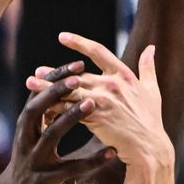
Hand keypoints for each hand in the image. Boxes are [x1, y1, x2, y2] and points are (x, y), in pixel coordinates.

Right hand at [0, 74, 115, 183]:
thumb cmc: (31, 160)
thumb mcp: (33, 133)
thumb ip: (46, 110)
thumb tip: (59, 82)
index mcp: (26, 124)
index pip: (38, 93)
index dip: (56, 77)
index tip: (78, 63)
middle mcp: (26, 138)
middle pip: (37, 109)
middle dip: (56, 92)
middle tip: (79, 79)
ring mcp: (34, 159)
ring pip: (51, 135)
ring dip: (70, 118)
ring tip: (92, 104)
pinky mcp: (45, 180)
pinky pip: (71, 169)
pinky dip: (92, 161)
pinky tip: (111, 153)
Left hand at [29, 33, 173, 167]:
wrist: (150, 147)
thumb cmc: (151, 120)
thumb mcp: (152, 91)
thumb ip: (148, 68)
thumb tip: (151, 48)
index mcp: (124, 75)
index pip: (99, 52)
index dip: (79, 43)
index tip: (62, 36)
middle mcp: (112, 84)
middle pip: (77, 74)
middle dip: (56, 72)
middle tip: (38, 70)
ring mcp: (103, 101)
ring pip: (70, 90)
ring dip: (49, 86)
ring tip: (31, 82)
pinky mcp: (96, 118)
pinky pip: (71, 110)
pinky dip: (57, 108)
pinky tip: (43, 108)